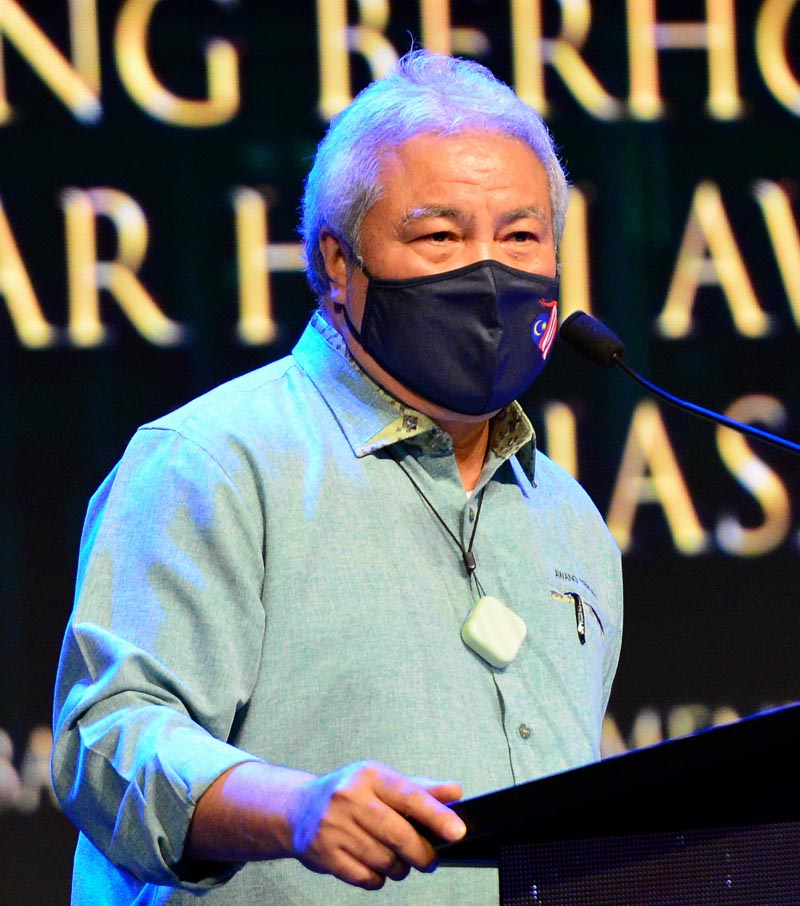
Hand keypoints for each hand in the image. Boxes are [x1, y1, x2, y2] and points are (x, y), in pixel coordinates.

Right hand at [288, 760, 465, 889]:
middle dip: (422, 853)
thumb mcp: (382, 781)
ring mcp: (334, 827)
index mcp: (369, 775)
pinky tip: (376, 867)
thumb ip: (420, 789)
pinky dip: (379, 878)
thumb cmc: (350, 793)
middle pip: (399, 835)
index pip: (409, 796)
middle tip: (430, 860)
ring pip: (384, 860)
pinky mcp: (324, 854)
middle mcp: (350, 798)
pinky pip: (366, 877)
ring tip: (399, 861)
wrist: (298, 808)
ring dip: (400, 867)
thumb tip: (456, 792)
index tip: (457, 831)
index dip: (436, 815)